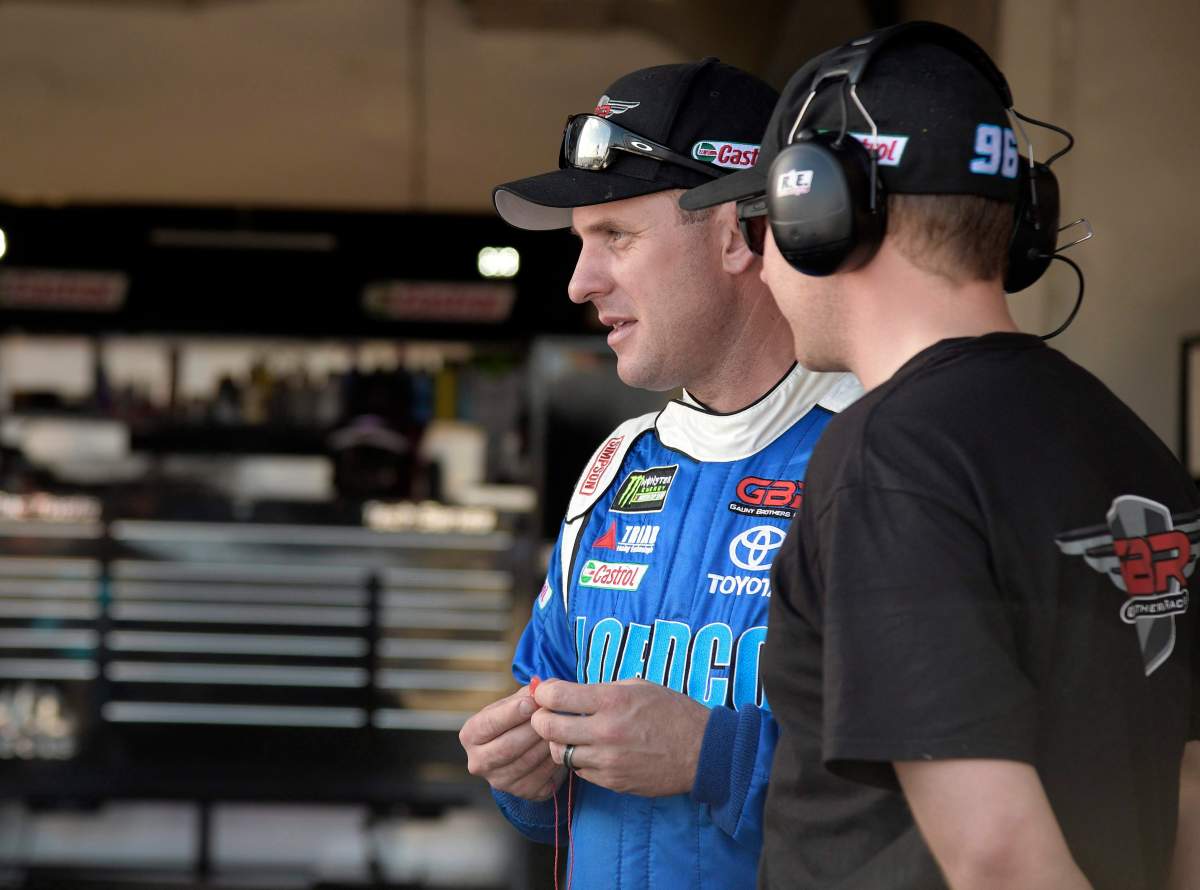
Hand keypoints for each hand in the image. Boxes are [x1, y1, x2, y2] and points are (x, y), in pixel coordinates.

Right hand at [459, 685, 565, 800]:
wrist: (524, 747)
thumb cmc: (518, 718)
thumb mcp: (516, 701)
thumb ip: (527, 694)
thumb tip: (540, 689)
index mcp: (470, 735)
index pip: (488, 724)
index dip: (510, 713)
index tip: (531, 703)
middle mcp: (478, 762)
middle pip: (507, 747)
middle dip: (532, 730)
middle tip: (552, 716)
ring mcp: (499, 781)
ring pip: (526, 763)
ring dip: (546, 744)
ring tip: (560, 728)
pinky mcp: (522, 792)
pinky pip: (541, 777)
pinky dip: (554, 760)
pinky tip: (561, 746)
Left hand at [531, 678, 709, 796]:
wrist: (701, 751)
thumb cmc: (671, 712)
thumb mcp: (638, 686)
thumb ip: (601, 689)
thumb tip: (567, 691)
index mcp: (612, 700)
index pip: (555, 696)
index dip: (543, 692)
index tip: (544, 692)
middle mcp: (605, 731)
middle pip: (547, 727)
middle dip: (540, 719)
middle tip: (545, 714)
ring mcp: (607, 760)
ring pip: (559, 752)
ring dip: (559, 742)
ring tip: (571, 733)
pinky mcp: (612, 781)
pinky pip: (579, 771)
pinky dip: (579, 760)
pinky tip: (591, 750)